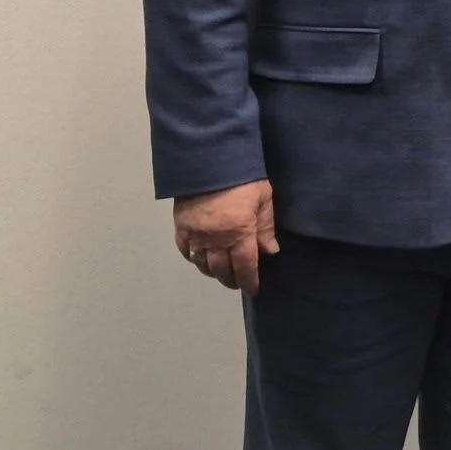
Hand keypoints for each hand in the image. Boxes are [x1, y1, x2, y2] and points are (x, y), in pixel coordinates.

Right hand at [175, 180, 278, 295]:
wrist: (209, 159)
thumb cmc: (243, 176)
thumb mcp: (263, 198)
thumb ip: (265, 227)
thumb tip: (270, 252)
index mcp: (239, 233)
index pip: (245, 266)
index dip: (249, 281)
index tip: (253, 290)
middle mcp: (215, 239)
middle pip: (222, 269)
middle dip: (232, 279)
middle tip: (239, 283)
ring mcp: (195, 234)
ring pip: (203, 264)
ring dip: (213, 272)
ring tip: (222, 274)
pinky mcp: (181, 227)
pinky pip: (186, 251)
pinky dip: (194, 259)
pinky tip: (201, 259)